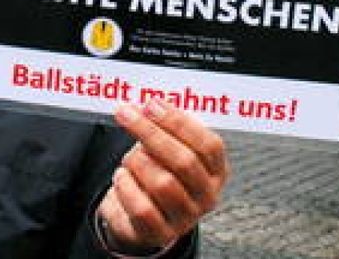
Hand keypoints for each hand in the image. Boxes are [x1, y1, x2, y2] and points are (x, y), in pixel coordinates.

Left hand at [98, 100, 227, 253]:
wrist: (140, 216)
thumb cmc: (158, 173)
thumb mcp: (169, 149)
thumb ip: (165, 129)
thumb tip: (149, 106)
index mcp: (216, 171)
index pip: (208, 145)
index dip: (179, 122)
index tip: (152, 104)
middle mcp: (206, 197)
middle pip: (184, 161)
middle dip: (151, 132)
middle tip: (126, 114)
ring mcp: (185, 218)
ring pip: (162, 183)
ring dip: (137, 162)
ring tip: (129, 158)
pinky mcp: (160, 233)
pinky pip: (141, 207)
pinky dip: (125, 186)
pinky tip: (122, 177)